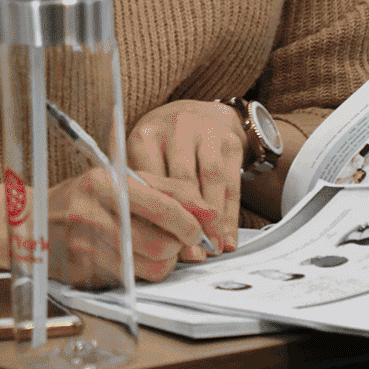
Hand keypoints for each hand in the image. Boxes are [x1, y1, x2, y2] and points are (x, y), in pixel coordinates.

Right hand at [48, 165, 220, 285]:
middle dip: (179, 247)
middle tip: (175, 240)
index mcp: (105, 183)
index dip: (192, 224)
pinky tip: (132, 258)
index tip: (200, 231)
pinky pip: (134, 281)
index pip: (165, 208)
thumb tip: (210, 216)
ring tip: (153, 248)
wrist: (30, 220)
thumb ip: (170, 191)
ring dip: (164, 262)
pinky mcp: (85, 272)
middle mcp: (92, 214)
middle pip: (163, 245)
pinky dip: (142, 272)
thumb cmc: (84, 197)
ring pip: (153, 269)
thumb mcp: (122, 180)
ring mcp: (86, 246)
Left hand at [127, 100, 245, 252]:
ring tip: (213, 248)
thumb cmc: (157, 149)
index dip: (157, 214)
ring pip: (212, 180)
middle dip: (189, 220)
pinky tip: (227, 237)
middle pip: (183, 179)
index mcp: (145, 135)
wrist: (191, 115)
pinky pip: (232, 183)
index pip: (151, 178)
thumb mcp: (137, 162)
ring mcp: (206, 131)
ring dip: (214, 220)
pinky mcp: (230, 141)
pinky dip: (231, 214)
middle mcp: (176, 128)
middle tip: (192, 253)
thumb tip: (135, 233)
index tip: (161, 243)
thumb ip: (135, 190)